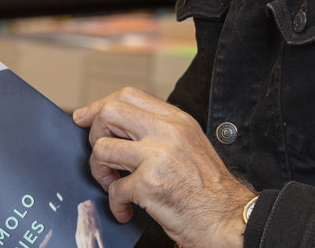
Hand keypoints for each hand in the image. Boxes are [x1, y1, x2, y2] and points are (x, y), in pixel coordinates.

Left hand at [73, 88, 256, 247]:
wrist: (229, 218)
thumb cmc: (210, 189)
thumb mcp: (190, 145)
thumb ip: (161, 132)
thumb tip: (121, 130)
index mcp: (178, 121)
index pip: (129, 96)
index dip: (100, 105)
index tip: (84, 118)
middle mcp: (168, 133)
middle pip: (110, 113)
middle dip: (95, 135)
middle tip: (104, 158)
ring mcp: (158, 157)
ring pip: (102, 149)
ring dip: (100, 171)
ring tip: (114, 185)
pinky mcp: (150, 185)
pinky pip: (114, 189)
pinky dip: (116, 204)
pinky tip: (126, 210)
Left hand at [75, 199, 103, 247]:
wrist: (86, 208)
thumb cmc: (84, 220)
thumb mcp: (80, 231)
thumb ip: (81, 241)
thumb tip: (82, 247)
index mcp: (79, 238)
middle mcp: (84, 237)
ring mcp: (91, 234)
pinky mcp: (98, 230)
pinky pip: (100, 241)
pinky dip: (101, 247)